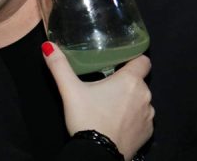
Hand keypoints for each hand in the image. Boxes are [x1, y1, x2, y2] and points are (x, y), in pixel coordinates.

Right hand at [42, 41, 153, 159]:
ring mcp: (148, 116)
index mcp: (130, 81)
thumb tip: (48, 46)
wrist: (98, 154)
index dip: (133, 59)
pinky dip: (133, 119)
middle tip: (106, 86)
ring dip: (130, 101)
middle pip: (139, 81)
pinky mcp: (147, 133)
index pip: (143, 60)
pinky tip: (117, 123)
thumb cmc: (87, 118)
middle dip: (126, 82)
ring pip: (141, 100)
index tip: (119, 63)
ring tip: (110, 107)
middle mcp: (145, 95)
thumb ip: (60, 66)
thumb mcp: (70, 90)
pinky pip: (143, 119)